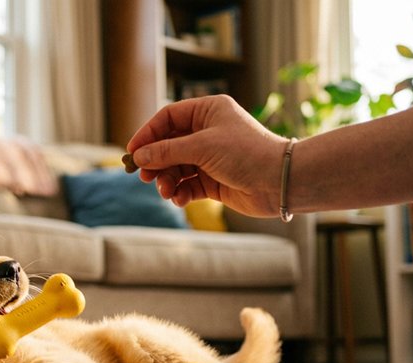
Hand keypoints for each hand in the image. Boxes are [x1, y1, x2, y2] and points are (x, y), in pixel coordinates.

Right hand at [126, 95, 288, 217]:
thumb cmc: (246, 153)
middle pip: (168, 145)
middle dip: (156, 162)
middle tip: (145, 177)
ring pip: (176, 167)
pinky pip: (188, 185)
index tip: (132, 153)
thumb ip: (166, 151)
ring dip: (167, 181)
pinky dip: (181, 192)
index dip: (147, 134)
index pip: (168, 118)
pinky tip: (180, 199)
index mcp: (208, 111)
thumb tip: (138, 157)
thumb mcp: (201, 147)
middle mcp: (208, 131)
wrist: (279, 181)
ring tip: (166, 192)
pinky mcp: (214, 180)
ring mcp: (211, 156)